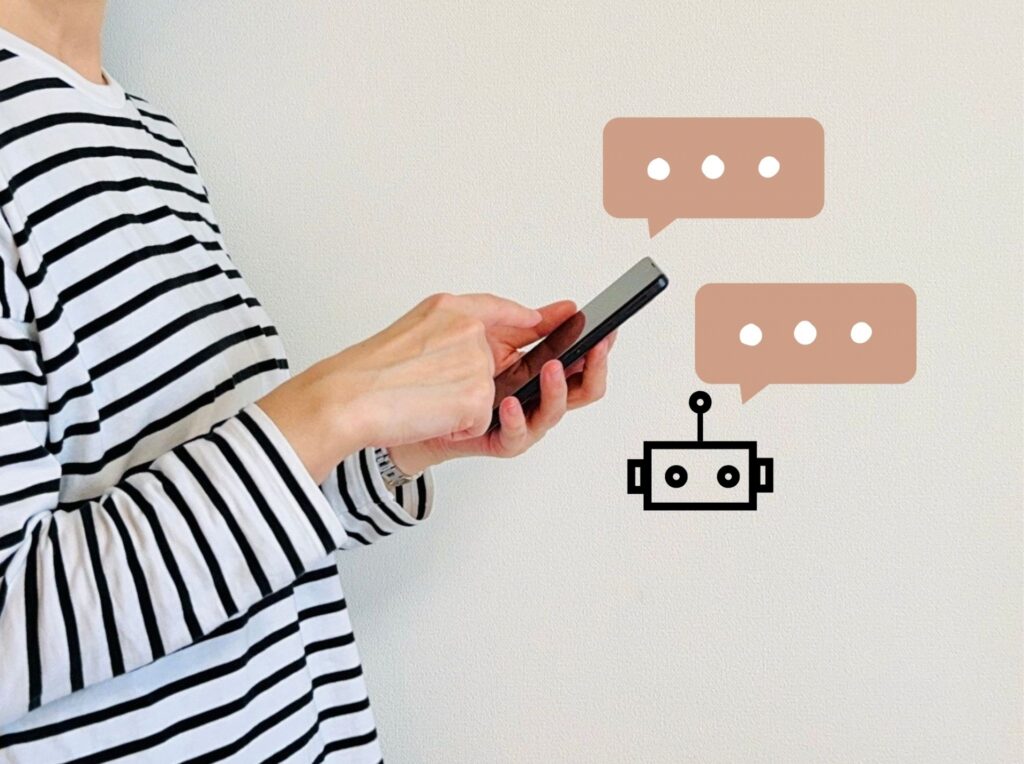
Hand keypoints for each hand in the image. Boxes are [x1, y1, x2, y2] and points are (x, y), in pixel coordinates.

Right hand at [258, 293, 540, 482]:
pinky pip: (481, 419)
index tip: (558, 316)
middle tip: (453, 387)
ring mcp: (477, 363)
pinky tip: (429, 415)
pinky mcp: (478, 397)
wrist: (345, 398)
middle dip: (482, 380)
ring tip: (424, 398)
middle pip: (500, 360)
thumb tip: (519, 324)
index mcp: (452, 309)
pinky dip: (456, 425)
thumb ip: (465, 323)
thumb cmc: (370, 372)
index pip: (502, 310)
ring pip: (489, 394)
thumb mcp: (417, 327)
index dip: (534, 316)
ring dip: (460, 405)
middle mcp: (470, 329)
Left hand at [388, 301, 616, 473]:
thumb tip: (565, 308)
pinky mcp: (499, 440)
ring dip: (558, 389)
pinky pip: (517, 435)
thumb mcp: (483, 327)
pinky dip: (516, 418)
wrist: (406, 402)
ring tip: (554, 368)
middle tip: (595, 348)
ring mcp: (519, 420)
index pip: (578, 358)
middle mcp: (534, 396)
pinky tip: (510, 404)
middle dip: (594, 368)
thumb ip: (523, 319)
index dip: (597, 345)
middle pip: (581, 389)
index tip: (608, 328)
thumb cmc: (444, 369)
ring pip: (555, 412)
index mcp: (537, 368)